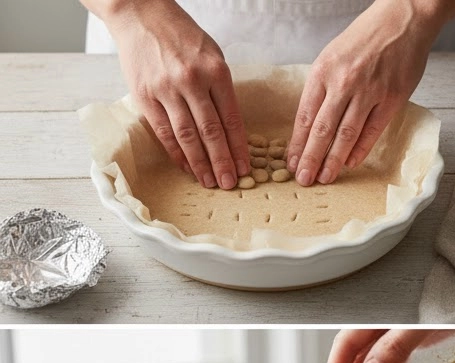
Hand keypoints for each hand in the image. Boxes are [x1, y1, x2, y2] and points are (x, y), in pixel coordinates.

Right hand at [102, 0, 248, 188]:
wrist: (140, 13)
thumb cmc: (181, 36)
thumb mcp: (212, 56)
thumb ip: (222, 90)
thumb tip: (232, 131)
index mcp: (215, 71)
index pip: (231, 119)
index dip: (239, 148)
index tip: (245, 169)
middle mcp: (191, 81)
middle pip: (211, 132)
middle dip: (222, 162)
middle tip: (230, 184)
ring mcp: (166, 89)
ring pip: (188, 136)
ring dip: (201, 164)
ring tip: (211, 182)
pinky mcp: (145, 95)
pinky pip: (164, 132)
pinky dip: (177, 153)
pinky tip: (187, 167)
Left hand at [287, 0, 440, 185]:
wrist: (402, 19)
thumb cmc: (367, 38)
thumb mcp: (334, 55)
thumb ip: (325, 87)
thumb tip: (315, 122)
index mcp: (324, 70)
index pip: (306, 115)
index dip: (298, 142)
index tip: (292, 162)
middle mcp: (344, 82)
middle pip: (322, 129)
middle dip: (311, 157)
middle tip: (304, 179)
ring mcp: (369, 92)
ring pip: (345, 134)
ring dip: (333, 160)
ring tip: (325, 178)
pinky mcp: (391, 99)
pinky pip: (372, 131)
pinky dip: (360, 150)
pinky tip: (350, 163)